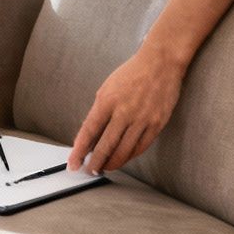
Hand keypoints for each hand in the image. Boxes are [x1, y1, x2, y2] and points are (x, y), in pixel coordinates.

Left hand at [67, 46, 184, 174]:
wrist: (161, 63)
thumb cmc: (132, 74)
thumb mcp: (108, 88)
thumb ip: (99, 111)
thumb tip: (90, 136)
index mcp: (107, 100)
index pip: (89, 131)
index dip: (79, 151)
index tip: (73, 163)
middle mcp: (123, 111)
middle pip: (105, 145)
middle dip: (94, 162)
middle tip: (88, 171)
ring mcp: (141, 119)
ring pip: (124, 151)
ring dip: (112, 163)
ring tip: (104, 168)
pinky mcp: (156, 123)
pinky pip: (140, 147)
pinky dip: (129, 156)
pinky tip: (123, 159)